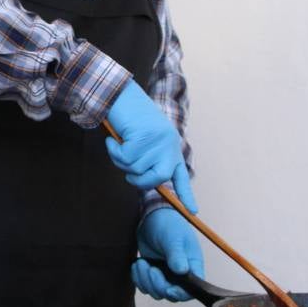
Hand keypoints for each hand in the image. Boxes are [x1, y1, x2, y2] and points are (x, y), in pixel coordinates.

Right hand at [105, 82, 196, 210]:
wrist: (122, 95)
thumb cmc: (130, 119)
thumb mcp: (144, 140)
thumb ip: (148, 159)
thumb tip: (142, 181)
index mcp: (171, 148)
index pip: (180, 176)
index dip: (186, 195)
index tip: (193, 211)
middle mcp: (168, 146)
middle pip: (156, 179)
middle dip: (138, 180)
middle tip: (126, 171)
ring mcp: (158, 142)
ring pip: (135, 169)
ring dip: (120, 159)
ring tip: (118, 143)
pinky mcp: (144, 138)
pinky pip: (124, 158)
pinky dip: (114, 150)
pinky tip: (114, 138)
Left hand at [132, 207, 203, 300]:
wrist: (152, 214)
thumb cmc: (168, 223)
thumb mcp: (173, 237)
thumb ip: (177, 254)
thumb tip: (182, 271)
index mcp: (192, 265)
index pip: (191, 290)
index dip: (180, 294)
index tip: (168, 288)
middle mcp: (180, 273)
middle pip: (171, 294)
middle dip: (158, 285)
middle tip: (150, 269)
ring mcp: (165, 273)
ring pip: (156, 292)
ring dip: (146, 281)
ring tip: (141, 263)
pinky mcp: (152, 271)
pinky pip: (145, 285)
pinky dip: (139, 278)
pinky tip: (137, 264)